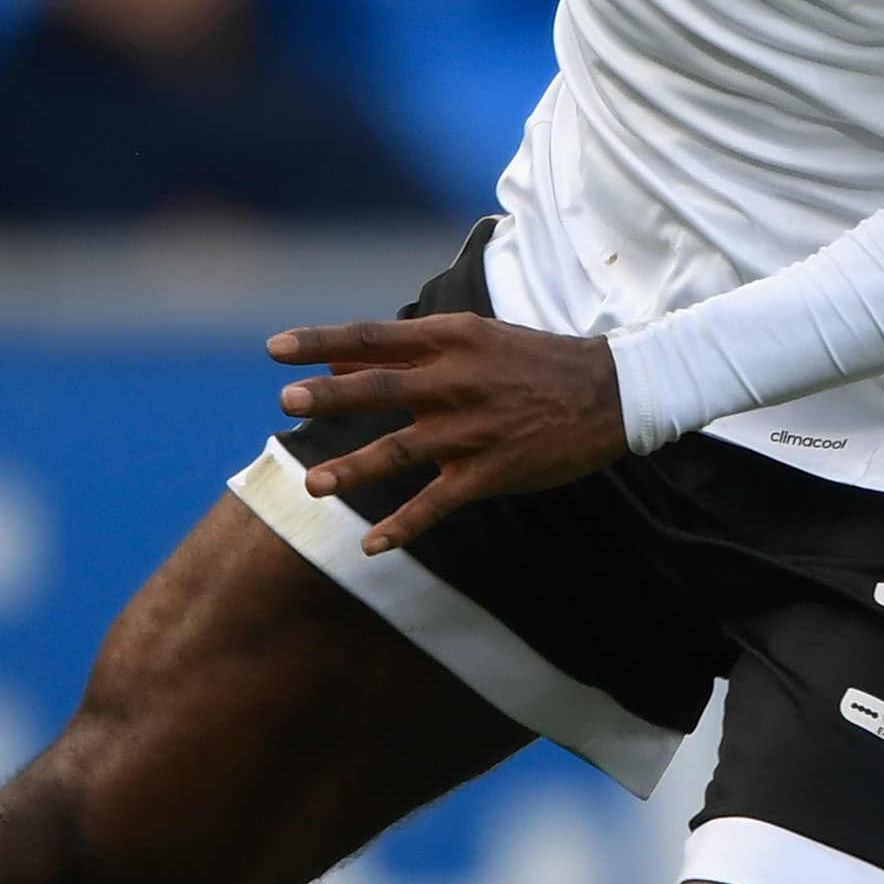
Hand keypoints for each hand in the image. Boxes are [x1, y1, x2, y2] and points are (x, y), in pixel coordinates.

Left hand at [270, 313, 624, 552]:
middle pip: (379, 389)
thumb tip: (336, 359)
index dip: (320, 342)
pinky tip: (372, 546)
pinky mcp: (490, 471)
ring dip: (354, 468)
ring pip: (401, 450)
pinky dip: (404, 526)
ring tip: (314, 484)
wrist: (609, 391)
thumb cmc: (531, 361)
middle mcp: (455, 382)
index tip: (275, 349)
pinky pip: (438, 504)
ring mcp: (472, 429)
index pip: (372, 337)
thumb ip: (404, 351)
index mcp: (449, 341)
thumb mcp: (471, 339)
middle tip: (287, 401)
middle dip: (331, 396)